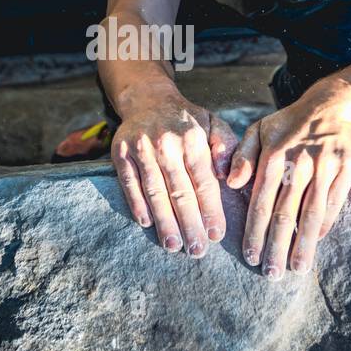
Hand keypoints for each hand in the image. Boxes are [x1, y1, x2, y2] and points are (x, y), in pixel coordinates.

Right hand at [110, 88, 238, 256]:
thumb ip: (226, 146)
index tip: (216, 234)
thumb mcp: (212, 123)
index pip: (204, 181)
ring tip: (173, 245)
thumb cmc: (186, 120)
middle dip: (190, 224)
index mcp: (192, 138)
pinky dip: (137, 205)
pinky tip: (147, 224)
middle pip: (179, 192)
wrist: (147, 99)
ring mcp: (140, 148)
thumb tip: (230, 176)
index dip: (210, 210)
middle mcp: (165, 143)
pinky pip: (130, 184)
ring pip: (154, 192)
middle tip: (197, 250)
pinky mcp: (120, 153)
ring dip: (164, 222)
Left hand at [226, 81, 350, 277]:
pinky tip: (316, 243)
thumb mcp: (261, 130)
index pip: (261, 201)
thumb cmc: (291, 123)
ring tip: (296, 268)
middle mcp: (299, 163)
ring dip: (303, 244)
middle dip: (276, 247)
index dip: (255, 231)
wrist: (335, 104)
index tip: (250, 256)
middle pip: (286, 213)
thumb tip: (230, 183)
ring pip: (311, 212)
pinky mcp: (349, 167)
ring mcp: (326, 165)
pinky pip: (335, 202)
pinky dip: (325, 225)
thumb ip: (243, 156)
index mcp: (274, 156)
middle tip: (271, 274)